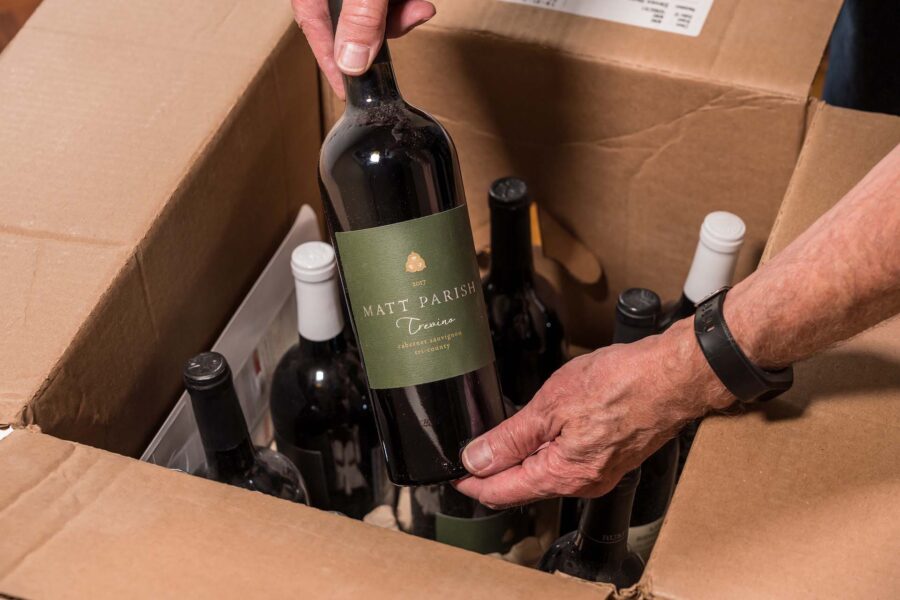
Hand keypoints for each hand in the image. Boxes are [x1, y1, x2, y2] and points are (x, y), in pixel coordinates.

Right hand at [292, 0, 435, 98]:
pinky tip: (420, 5)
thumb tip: (352, 62)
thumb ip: (360, 19)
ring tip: (419, 11)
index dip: (330, 63)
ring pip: (374, 11)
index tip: (346, 92)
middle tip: (402, 34)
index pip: (314, 28)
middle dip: (381, 33)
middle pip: (349, 22)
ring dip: (401, 17)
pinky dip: (406, 4)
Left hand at [454, 320, 733, 507]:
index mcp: (563, 476)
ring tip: (495, 443)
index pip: (502, 492)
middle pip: (522, 488)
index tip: (452, 472)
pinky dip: (543, 452)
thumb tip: (477, 459)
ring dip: (518, 462)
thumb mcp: (551, 406)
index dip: (471, 482)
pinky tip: (535, 433)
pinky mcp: (609, 456)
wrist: (673, 376)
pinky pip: (564, 463)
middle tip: (468, 455)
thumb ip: (510, 437)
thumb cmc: (623, 384)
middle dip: (492, 474)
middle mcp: (581, 483)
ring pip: (543, 475)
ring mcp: (598, 472)